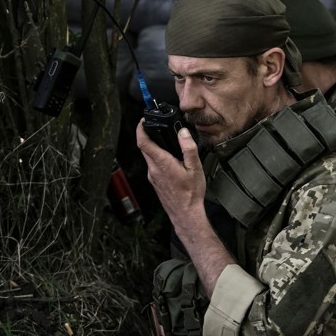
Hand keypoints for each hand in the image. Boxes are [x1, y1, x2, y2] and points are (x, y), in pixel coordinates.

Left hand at [136, 121, 231, 297]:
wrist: (185, 214)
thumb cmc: (190, 194)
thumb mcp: (195, 169)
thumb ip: (188, 149)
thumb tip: (183, 133)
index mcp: (161, 163)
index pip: (143, 142)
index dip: (140, 129)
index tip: (143, 120)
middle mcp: (153, 170)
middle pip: (144, 148)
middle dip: (147, 135)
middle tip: (154, 126)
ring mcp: (153, 177)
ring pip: (148, 157)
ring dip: (153, 147)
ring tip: (164, 141)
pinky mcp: (155, 182)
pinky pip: (153, 166)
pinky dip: (157, 157)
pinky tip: (169, 159)